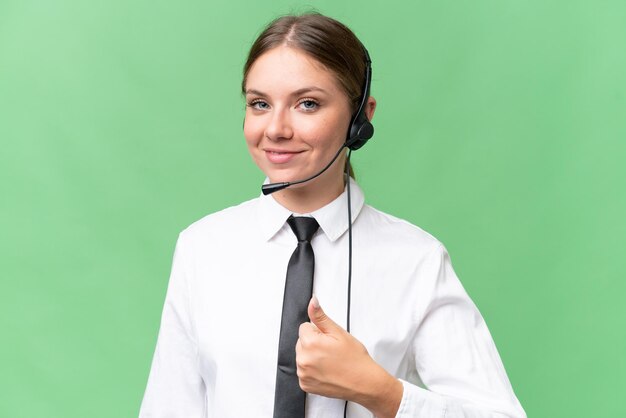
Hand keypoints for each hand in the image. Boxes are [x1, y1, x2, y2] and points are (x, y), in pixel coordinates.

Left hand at [296, 296, 402, 417]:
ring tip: (331, 361)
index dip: (318, 331)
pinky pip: (304, 371)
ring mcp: (303, 374)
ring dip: (313, 356)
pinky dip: (313, 370)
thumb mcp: (338, 332)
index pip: (304, 327)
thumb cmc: (355, 359)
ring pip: (303, 356)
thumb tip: (312, 302)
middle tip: (332, 350)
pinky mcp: (305, 385)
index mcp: (310, 343)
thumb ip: (320, 316)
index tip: (329, 339)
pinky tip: (327, 370)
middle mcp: (303, 360)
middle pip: (302, 342)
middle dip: (314, 343)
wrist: (364, 382)